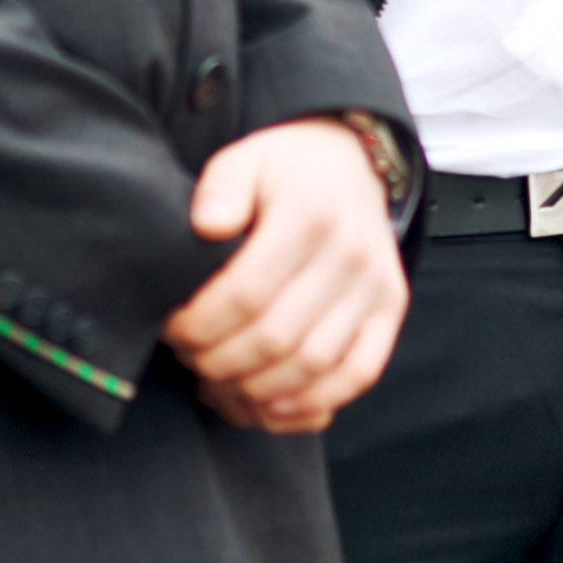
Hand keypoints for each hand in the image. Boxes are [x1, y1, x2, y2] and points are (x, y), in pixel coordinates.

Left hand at [162, 119, 406, 434]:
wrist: (350, 162)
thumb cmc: (284, 170)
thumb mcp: (245, 158)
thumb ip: (221, 186)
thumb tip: (207, 225)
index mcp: (309, 214)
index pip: (246, 293)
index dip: (200, 324)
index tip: (172, 328)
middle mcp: (351, 253)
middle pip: (276, 337)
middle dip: (218, 360)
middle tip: (189, 357)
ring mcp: (376, 285)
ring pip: (312, 364)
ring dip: (257, 388)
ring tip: (219, 381)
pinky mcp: (391, 307)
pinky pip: (358, 373)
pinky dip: (313, 401)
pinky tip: (271, 405)